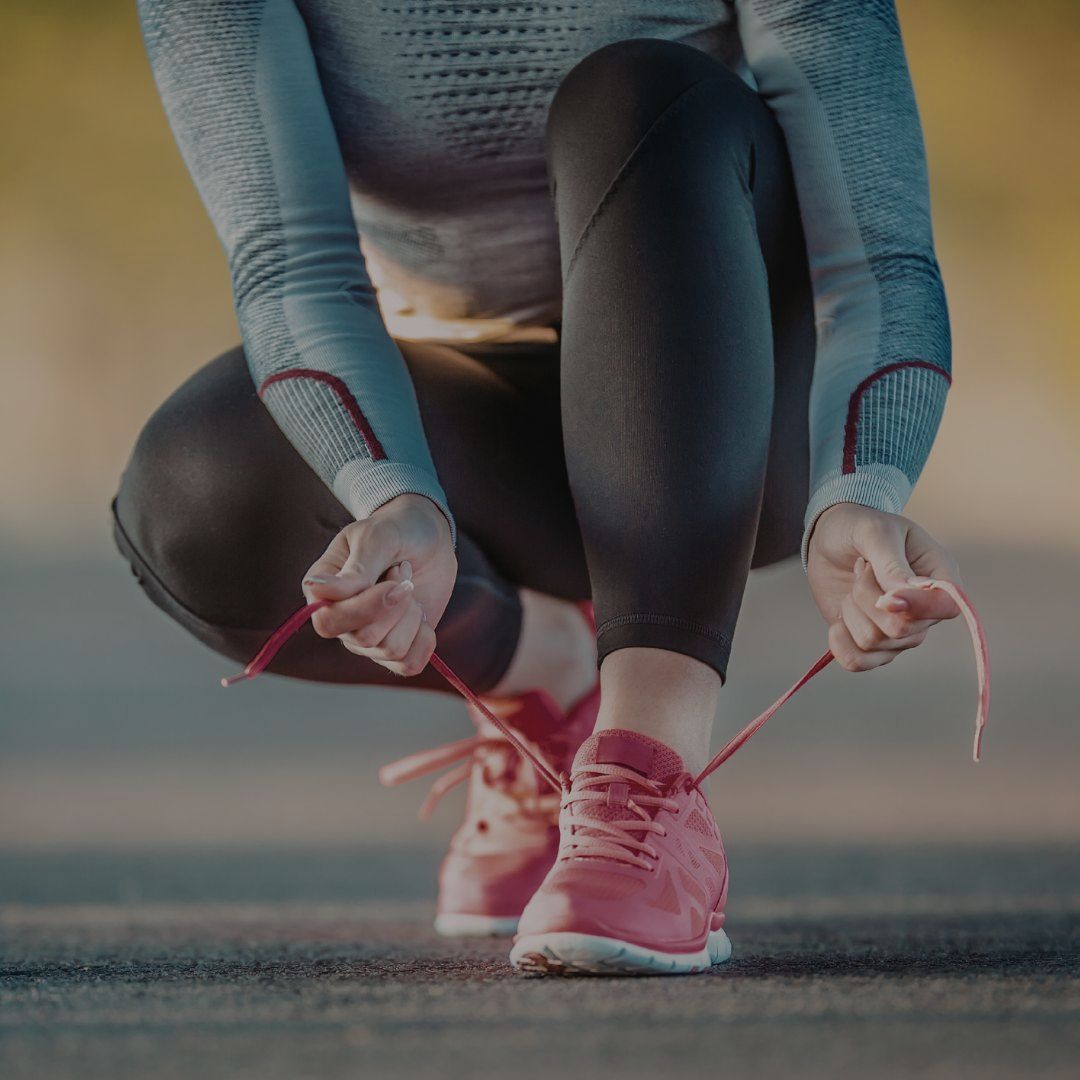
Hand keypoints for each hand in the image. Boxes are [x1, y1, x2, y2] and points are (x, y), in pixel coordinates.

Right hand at [301, 494, 456, 676]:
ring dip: (412, 615)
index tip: (394, 576)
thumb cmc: (395, 530)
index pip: (328, 622)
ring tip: (409, 588)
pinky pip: (409, 665)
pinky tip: (423, 616)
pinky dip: (425, 640)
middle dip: (397, 603)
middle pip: (364, 639)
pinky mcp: (396, 649)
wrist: (427, 538)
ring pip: (391, 650)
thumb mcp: (377, 537)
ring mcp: (367, 638)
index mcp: (322, 591)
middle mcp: (341, 620)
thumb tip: (318, 590)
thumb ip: (355, 568)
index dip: (365, 607)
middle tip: (402, 572)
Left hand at [806, 502, 961, 671]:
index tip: (884, 594)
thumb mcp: (874, 532)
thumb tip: (899, 602)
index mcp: (940, 576)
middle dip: (867, 598)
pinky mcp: (871, 642)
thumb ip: (890, 565)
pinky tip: (837, 623)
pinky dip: (840, 645)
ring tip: (853, 585)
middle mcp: (925, 611)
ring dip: (852, 612)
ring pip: (875, 644)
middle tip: (861, 569)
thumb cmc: (859, 526)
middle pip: (902, 631)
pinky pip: (858, 662)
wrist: (831, 537)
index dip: (917, 608)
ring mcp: (899, 630)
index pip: (948, 608)